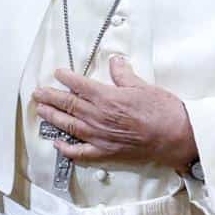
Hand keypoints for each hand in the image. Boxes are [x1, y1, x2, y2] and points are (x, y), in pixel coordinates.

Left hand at [32, 56, 196, 172]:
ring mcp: (100, 136)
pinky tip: (57, 143)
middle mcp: (98, 117)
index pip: (79, 85)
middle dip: (50, 97)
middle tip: (38, 93)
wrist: (177, 137)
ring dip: (53, 118)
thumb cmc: (164, 111)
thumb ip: (124, 75)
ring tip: (41, 111)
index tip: (57, 73)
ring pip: (69, 125)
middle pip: (68, 105)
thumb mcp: (143, 86)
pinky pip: (80, 152)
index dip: (66, 78)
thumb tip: (115, 62)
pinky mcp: (106, 152)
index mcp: (107, 98)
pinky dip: (66, 148)